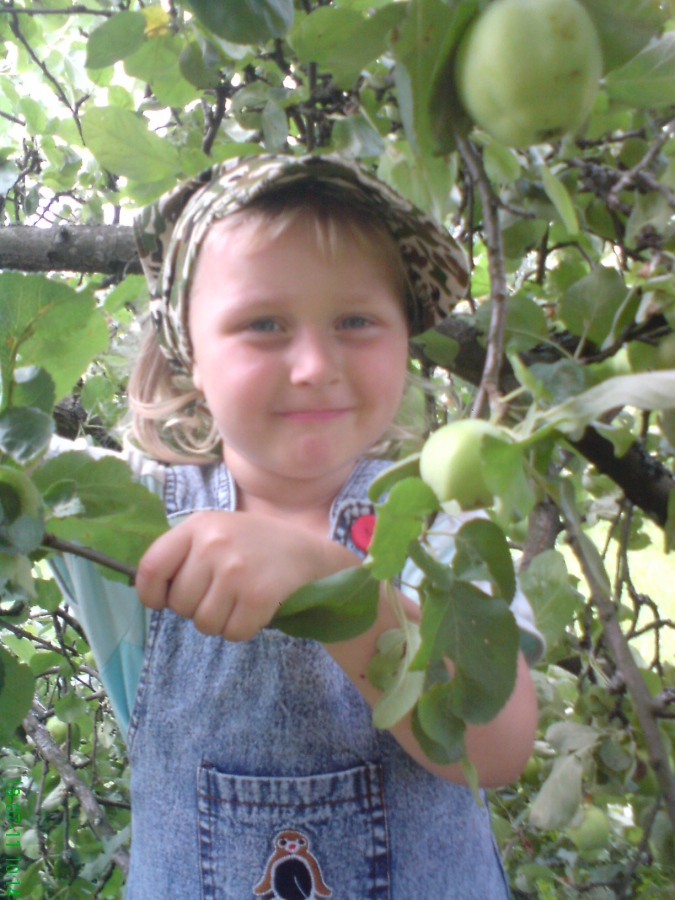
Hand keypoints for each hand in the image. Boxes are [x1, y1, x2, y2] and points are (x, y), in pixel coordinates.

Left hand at [135, 511, 359, 641]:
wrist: (310, 554)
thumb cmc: (257, 546)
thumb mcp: (219, 531)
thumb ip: (186, 553)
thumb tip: (153, 593)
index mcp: (198, 525)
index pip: (151, 568)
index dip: (152, 593)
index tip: (164, 601)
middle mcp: (214, 544)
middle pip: (180, 604)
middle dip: (197, 609)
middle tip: (221, 594)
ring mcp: (236, 569)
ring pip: (205, 623)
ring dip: (221, 622)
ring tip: (240, 600)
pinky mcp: (258, 595)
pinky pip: (233, 632)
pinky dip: (243, 629)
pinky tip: (256, 609)